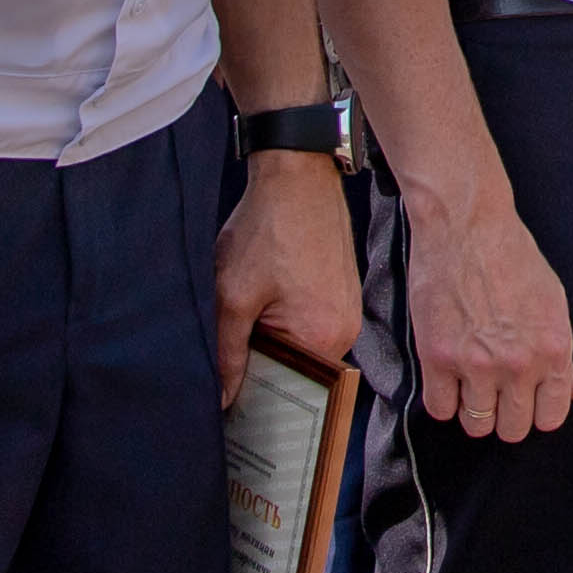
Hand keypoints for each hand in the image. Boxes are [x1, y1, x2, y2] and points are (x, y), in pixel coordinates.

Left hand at [212, 148, 354, 407]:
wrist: (296, 174)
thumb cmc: (266, 229)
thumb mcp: (233, 295)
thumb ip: (228, 353)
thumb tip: (224, 399)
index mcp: (325, 337)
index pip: (290, 389)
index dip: (257, 391)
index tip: (231, 389)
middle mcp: (346, 330)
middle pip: (298, 369)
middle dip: (264, 359)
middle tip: (233, 337)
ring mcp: (348, 311)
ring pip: (301, 344)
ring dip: (273, 336)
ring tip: (250, 308)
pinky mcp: (342, 293)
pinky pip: (310, 322)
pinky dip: (285, 316)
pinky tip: (266, 293)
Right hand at [397, 168, 572, 442]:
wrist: (467, 226)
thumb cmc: (513, 257)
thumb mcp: (552, 302)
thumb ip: (563, 355)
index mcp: (553, 351)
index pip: (551, 417)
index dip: (537, 412)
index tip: (525, 400)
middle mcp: (518, 364)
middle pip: (513, 429)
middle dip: (505, 416)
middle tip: (495, 393)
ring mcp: (476, 363)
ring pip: (476, 425)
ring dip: (473, 410)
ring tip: (470, 386)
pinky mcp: (436, 357)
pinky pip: (440, 408)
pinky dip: (443, 399)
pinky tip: (447, 378)